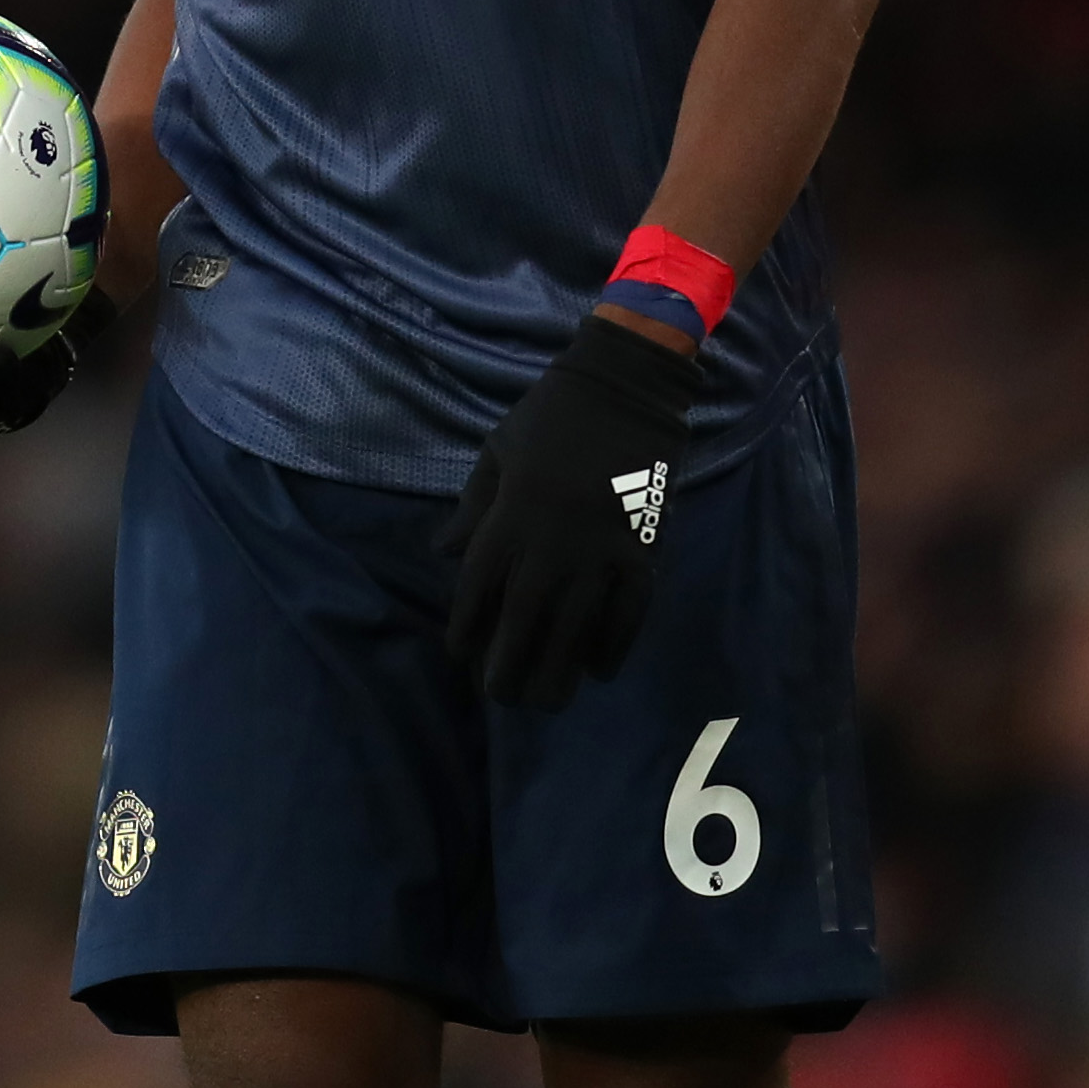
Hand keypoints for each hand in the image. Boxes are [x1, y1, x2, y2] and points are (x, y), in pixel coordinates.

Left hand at [440, 311, 697, 708]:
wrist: (627, 386)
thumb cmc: (552, 415)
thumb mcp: (498, 450)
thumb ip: (473, 505)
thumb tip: (444, 554)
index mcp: (512, 511)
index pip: (480, 583)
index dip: (467, 624)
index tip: (461, 656)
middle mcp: (553, 538)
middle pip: (525, 616)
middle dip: (509, 664)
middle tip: (502, 697)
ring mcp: (602, 547)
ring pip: (577, 624)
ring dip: (560, 668)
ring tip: (547, 701)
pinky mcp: (644, 548)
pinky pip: (630, 609)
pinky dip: (615, 643)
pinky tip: (600, 670)